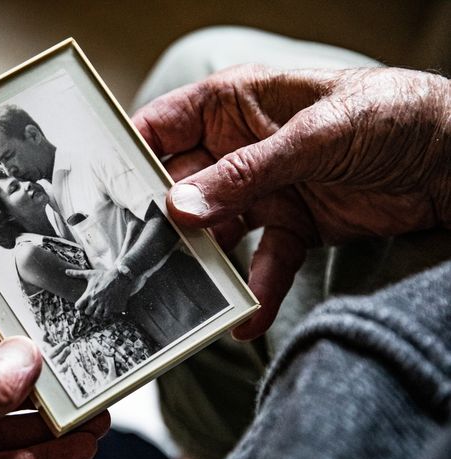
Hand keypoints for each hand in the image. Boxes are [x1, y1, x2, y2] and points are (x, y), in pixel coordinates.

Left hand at [66, 268, 134, 319]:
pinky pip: (106, 315)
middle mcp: (95, 300)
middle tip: (92, 306)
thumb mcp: (89, 274)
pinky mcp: (111, 306)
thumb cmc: (103, 275)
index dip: (79, 306)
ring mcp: (103, 304)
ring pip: (96, 315)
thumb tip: (65, 271)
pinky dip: (105, 314)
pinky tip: (106, 309)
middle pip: (87, 312)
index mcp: (88, 294)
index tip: (82, 303)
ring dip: (97, 313)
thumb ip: (77, 274)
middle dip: (89, 310)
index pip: (78, 306)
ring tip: (99, 308)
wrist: (118, 276)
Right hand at [133, 65, 449, 338]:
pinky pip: (263, 262)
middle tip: (140, 259)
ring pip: (215, 232)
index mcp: (234, 105)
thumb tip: (181, 207)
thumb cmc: (389, 113)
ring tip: (188, 296)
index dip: (130, 157)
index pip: (162, 127)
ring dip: (203, 264)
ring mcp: (263, 190)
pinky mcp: (292, 227)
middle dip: (161, 223)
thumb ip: (246, 172)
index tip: (104, 196)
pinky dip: (255, 290)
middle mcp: (238, 149)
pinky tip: (246, 318)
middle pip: (180, 188)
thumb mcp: (315, 135)